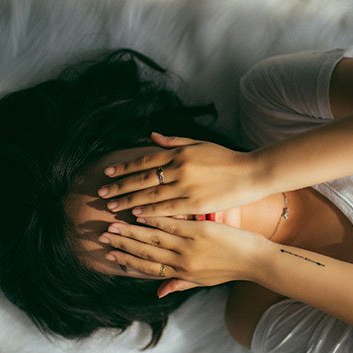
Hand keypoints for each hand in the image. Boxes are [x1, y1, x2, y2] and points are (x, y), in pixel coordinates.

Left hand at [99, 132, 267, 216]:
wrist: (251, 172)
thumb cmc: (225, 158)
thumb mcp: (199, 144)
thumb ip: (173, 142)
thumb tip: (151, 136)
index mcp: (179, 153)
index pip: (145, 160)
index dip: (125, 167)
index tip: (109, 172)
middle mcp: (180, 169)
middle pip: (143, 179)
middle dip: (121, 186)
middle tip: (102, 193)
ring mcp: (187, 187)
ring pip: (151, 196)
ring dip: (130, 202)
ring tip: (113, 207)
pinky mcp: (196, 204)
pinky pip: (168, 209)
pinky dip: (150, 212)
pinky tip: (137, 215)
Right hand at [99, 216, 267, 297]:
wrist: (255, 261)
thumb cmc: (231, 269)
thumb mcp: (204, 282)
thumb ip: (180, 284)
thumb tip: (158, 293)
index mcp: (182, 274)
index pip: (148, 268)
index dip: (127, 261)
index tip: (111, 255)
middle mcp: (182, 262)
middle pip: (146, 253)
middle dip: (123, 244)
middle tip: (103, 236)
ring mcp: (190, 247)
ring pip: (154, 238)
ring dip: (132, 231)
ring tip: (115, 224)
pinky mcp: (199, 232)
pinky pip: (172, 225)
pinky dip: (155, 219)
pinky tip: (141, 212)